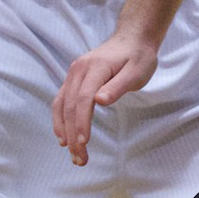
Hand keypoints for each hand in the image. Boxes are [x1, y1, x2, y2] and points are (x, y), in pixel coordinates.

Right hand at [52, 35, 158, 166]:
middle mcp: (78, 69)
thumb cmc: (138, 57)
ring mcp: (73, 73)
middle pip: (70, 105)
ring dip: (63, 130)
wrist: (132, 39)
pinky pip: (61, 101)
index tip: (84, 143)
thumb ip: (119, 86)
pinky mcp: (73, 79)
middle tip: (79, 158)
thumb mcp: (137, 72)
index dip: (82, 122)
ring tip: (72, 153)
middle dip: (72, 134)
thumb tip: (99, 101)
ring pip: (61, 105)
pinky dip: (60, 120)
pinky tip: (64, 136)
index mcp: (94, 67)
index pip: (83, 99)